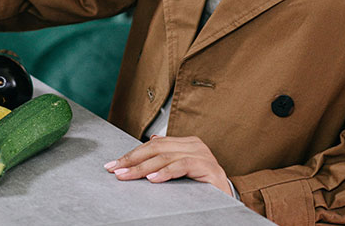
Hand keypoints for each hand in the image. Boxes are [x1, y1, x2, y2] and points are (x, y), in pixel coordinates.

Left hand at [104, 135, 233, 195]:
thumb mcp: (182, 170)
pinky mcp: (208, 167)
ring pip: (166, 156)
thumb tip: (151, 142)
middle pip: (157, 148)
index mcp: (187, 143)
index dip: (133, 154)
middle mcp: (194, 144)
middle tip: (115, 169)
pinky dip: (165, 173)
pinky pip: (182, 166)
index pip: (154, 145)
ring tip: (127, 175)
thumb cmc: (204, 188)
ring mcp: (202, 154)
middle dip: (133, 159)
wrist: (230, 202)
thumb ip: (168, 157)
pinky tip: (152, 179)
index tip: (114, 165)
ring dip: (142, 167)